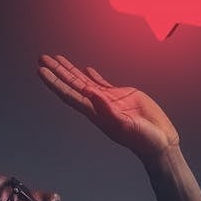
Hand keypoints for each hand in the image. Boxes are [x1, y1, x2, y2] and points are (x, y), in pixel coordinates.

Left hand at [37, 54, 179, 160]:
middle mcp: (97, 105)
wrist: (159, 142)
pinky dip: (92, 75)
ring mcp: (108, 100)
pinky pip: (102, 83)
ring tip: (57, 58)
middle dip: (57, 71)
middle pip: (72, 85)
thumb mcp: (124, 124)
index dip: (54, 82)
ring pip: (84, 81)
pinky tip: (85, 69)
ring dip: (70, 70)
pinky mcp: (121, 96)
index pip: (69, 94)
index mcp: (95, 113)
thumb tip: (89, 92)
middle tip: (42, 58)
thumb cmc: (143, 139)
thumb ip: (107, 109)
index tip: (41, 70)